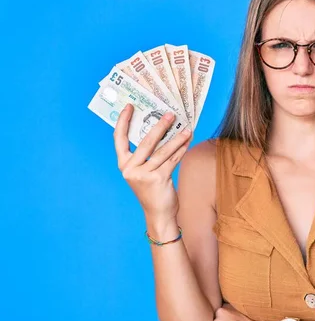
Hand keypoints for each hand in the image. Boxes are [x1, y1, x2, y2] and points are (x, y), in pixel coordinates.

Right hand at [114, 104, 191, 220]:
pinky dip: (182, 149)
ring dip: (177, 138)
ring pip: (163, 150)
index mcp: (124, 164)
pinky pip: (173, 160)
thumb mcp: (144, 172)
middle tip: (170, 114)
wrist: (159, 214)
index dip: (123, 121)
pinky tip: (188, 141)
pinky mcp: (158, 179)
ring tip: (186, 128)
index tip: (129, 106)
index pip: (119, 139)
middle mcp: (130, 169)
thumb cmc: (152, 190)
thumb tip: (162, 130)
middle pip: (146, 141)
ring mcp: (143, 175)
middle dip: (160, 126)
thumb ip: (147, 155)